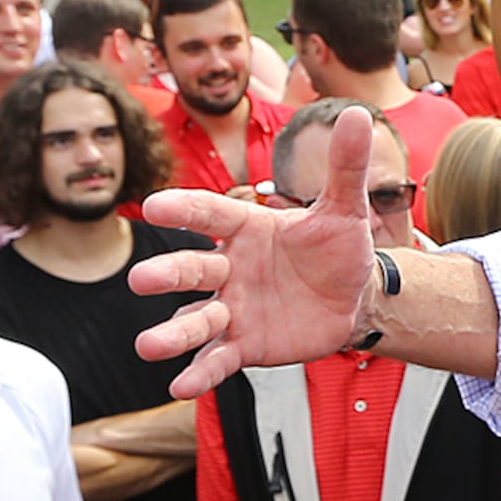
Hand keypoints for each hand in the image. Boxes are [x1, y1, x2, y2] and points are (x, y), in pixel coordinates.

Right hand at [133, 108, 381, 391]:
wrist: (354, 298)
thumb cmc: (339, 248)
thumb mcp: (345, 209)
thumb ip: (345, 166)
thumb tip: (359, 114)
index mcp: (246, 229)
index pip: (210, 214)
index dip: (185, 210)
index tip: (154, 206)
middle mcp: (230, 268)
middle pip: (193, 270)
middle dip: (168, 274)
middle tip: (141, 280)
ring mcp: (233, 308)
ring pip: (196, 319)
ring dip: (173, 333)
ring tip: (146, 346)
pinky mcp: (244, 344)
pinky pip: (217, 359)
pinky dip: (199, 372)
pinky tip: (179, 386)